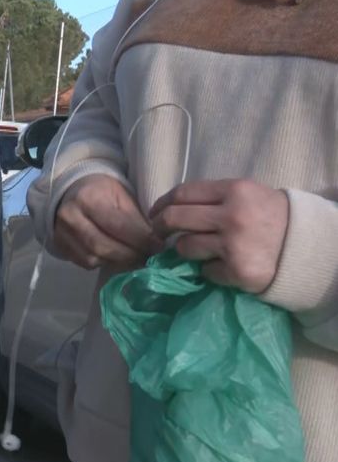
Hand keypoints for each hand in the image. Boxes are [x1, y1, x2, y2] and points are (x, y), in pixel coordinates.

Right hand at [53, 174, 162, 270]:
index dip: (141, 239)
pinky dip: (104, 262)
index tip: (158, 246)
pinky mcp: (60, 246)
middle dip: (131, 254)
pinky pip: (85, 263)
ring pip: (94, 258)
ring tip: (134, 257)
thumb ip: (136, 219)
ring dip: (119, 261)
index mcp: (87, 198)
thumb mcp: (121, 196)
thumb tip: (155, 244)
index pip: (118, 226)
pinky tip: (115, 256)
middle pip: (104, 246)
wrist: (71, 192)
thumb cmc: (102, 192)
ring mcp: (61, 234)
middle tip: (148, 255)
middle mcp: (70, 217)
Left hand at [149, 179, 288, 292]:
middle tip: (158, 232)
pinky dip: (208, 270)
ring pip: (185, 247)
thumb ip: (215, 197)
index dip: (162, 203)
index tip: (154, 212)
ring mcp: (233, 245)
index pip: (182, 193)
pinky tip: (222, 265)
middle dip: (160, 226)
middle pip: (175, 218)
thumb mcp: (248, 195)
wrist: (306, 248)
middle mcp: (231, 216)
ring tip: (198, 250)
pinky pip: (205, 271)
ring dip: (185, 250)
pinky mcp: (236, 270)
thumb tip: (172, 208)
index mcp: (235, 191)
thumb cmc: (273, 217)